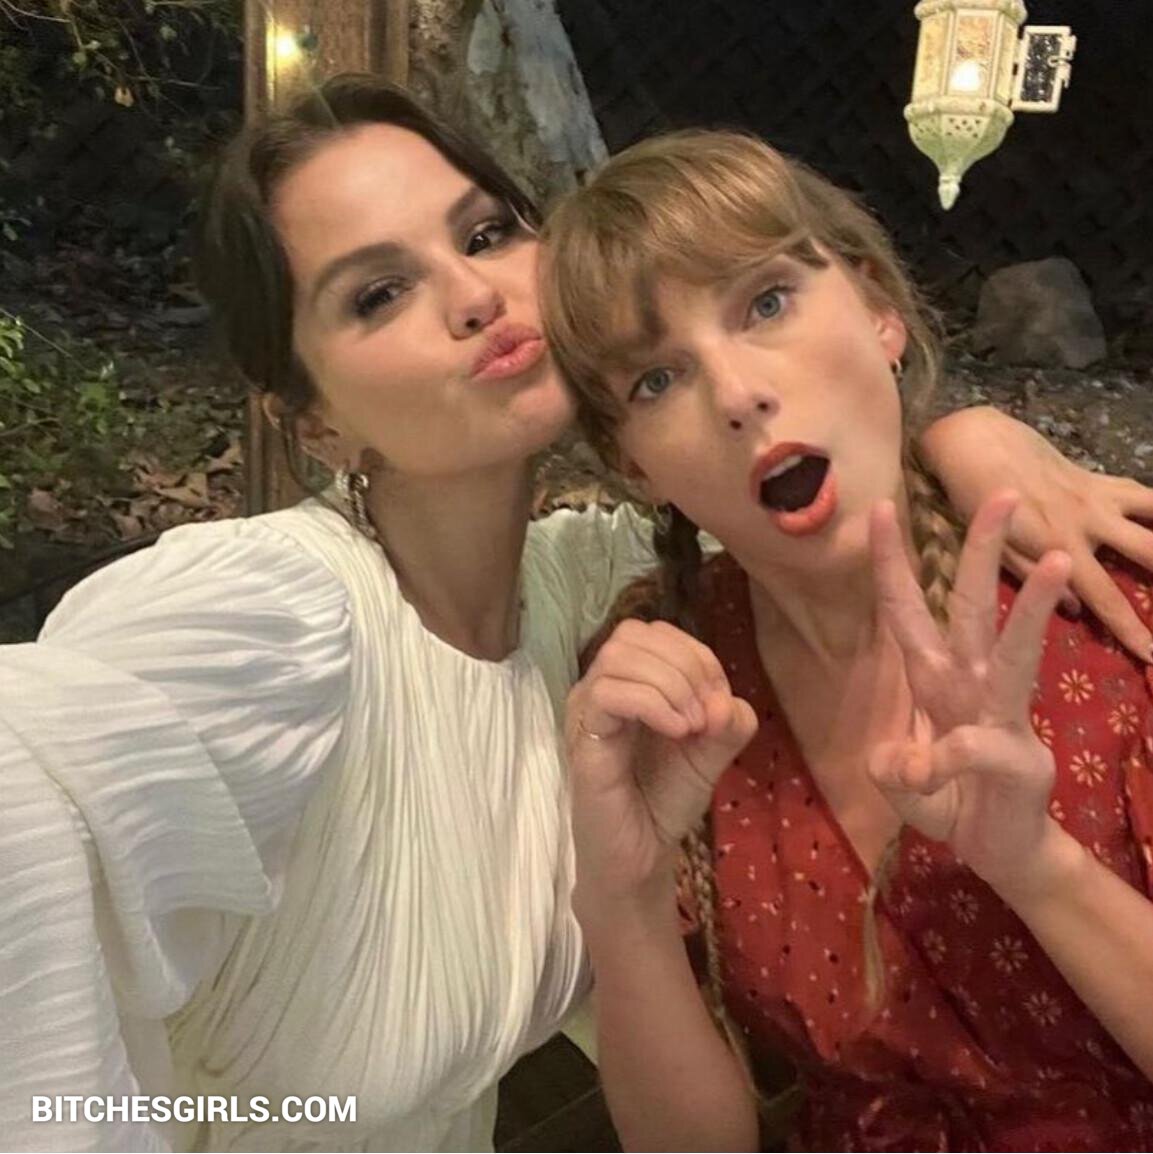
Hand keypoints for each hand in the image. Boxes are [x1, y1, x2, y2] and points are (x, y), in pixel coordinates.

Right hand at [564, 620, 756, 918]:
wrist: (641, 854)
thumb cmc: (665, 798)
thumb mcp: (711, 752)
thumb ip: (729, 722)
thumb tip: (724, 702)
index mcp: (631, 681)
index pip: (657, 633)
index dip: (696, 655)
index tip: (718, 703)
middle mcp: (602, 686)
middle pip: (634, 633)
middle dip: (684, 663)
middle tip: (706, 713)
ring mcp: (587, 708)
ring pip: (618, 656)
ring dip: (669, 683)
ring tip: (691, 726)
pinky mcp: (582, 736)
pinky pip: (608, 693)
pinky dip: (652, 702)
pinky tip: (677, 731)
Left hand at [868, 492, 1072, 897]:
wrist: (996, 851)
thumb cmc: (947, 801)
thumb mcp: (901, 785)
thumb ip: (893, 769)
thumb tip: (901, 758)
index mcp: (933, 676)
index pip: (907, 610)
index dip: (893, 563)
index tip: (882, 509)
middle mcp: (968, 684)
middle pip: (972, 607)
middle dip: (983, 551)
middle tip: (1003, 494)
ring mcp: (999, 716)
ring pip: (1012, 650)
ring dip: (1033, 606)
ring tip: (1058, 560)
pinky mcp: (1019, 759)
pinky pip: (979, 747)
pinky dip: (952, 757)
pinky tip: (934, 769)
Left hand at [921, 406, 1152, 660]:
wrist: (975, 442)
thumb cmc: (973, 500)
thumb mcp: (994, 547)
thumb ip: (1035, 575)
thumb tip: (1077, 607)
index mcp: (1057, 545)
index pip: (1104, 597)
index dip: (1131, 628)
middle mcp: (1087, 521)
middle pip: (1150, 552)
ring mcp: (1098, 497)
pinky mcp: (1100, 479)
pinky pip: (1143, 493)